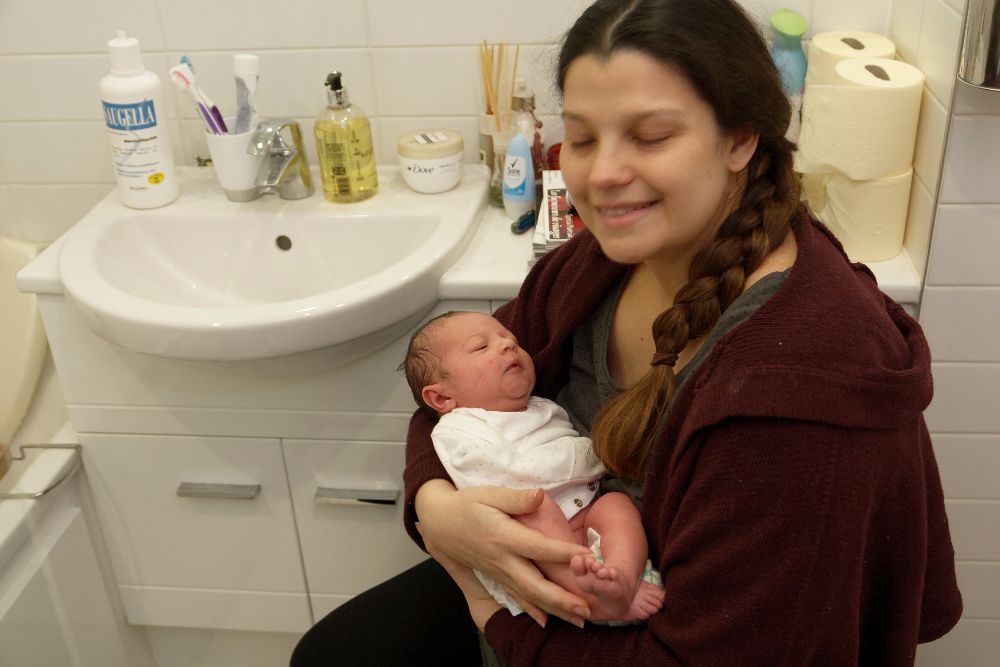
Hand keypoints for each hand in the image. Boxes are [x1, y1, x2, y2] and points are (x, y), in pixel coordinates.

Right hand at [414, 480, 591, 626]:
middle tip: (588, 608)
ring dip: (555, 610)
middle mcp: (502, 560)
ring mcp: (498, 572)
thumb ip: (516, 498)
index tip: (589, 558)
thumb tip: (540, 495)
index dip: (564, 554)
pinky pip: (516, 597)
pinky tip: (547, 621)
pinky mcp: (495, 577)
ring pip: (529, 596)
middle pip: (535, 585)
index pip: (538, 548)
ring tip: (579, 619)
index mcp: (503, 537)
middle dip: (563, 599)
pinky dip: (532, 610)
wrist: (438, 522)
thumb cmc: (466, 504)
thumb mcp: (488, 494)